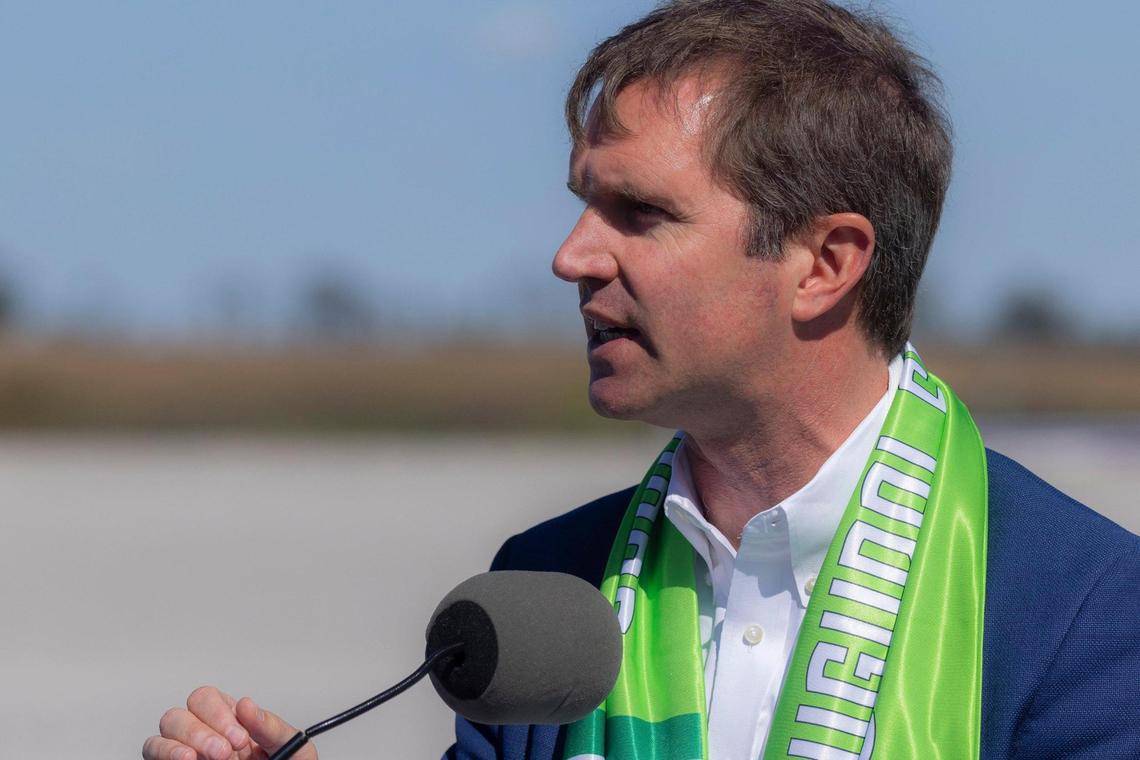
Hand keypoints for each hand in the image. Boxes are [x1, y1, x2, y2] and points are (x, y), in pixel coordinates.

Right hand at [142, 685, 316, 759]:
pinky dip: (166, 757)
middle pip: (178, 716)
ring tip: (198, 759)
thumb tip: (247, 706)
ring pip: (160, 738)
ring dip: (177, 746)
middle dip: (199, 731)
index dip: (219, 714)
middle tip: (223, 752)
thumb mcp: (289, 748)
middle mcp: (202, 737)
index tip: (238, 736)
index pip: (207, 700)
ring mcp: (186, 757)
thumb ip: (271, 727)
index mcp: (230, 723)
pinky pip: (153, 759)